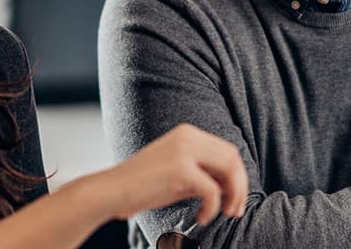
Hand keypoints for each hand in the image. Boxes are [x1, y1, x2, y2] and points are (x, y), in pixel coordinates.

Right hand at [95, 124, 247, 224]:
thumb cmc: (142, 187)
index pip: (228, 150)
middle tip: (236, 210)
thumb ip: (204, 174)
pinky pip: (212, 190)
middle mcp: (188, 136)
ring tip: (226, 213)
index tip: (235, 200)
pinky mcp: (180, 169)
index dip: (238, 176)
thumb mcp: (178, 175)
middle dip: (240, 186)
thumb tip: (231, 187)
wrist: (110, 191)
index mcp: (188, 133)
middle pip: (233, 158)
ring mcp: (184, 150)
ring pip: (229, 169)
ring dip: (234, 194)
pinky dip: (213, 207)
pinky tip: (203, 217)